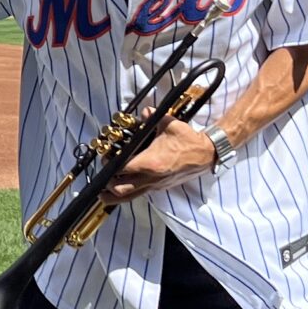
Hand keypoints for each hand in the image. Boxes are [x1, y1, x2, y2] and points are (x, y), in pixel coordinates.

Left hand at [102, 117, 218, 203]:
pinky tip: (123, 187)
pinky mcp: (159, 188)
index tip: (106, 158)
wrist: (205, 154)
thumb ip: (152, 117)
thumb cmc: (187, 140)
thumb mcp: (169, 124)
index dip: (109, 166)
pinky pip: (139, 194)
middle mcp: (151, 178)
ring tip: (103, 193)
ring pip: (129, 197)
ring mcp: (155, 185)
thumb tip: (144, 111)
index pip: (122, 169)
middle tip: (102, 175)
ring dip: (114, 196)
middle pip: (120, 189)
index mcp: (150, 163)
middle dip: (107, 184)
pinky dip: (128, 193)